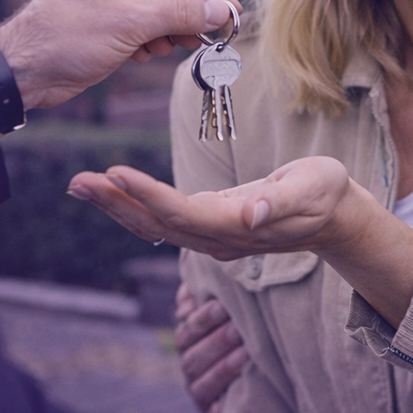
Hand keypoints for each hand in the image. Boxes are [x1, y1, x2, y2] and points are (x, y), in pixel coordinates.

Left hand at [0, 0, 239, 110]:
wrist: (22, 71)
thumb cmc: (67, 38)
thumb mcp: (131, 24)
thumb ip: (180, 14)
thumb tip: (221, 10)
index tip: (231, 12)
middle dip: (188, 15)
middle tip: (210, 38)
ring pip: (158, 11)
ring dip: (169, 32)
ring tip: (170, 48)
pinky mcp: (106, 23)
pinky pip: (143, 27)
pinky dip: (151, 41)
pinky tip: (144, 55)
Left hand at [67, 157, 365, 259]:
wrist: (334, 217)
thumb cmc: (325, 194)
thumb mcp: (313, 187)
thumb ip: (281, 201)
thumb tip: (251, 213)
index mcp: (238, 227)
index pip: (183, 213)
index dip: (148, 195)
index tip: (115, 173)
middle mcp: (218, 239)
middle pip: (157, 225)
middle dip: (116, 203)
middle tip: (78, 181)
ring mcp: (212, 237)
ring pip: (154, 226)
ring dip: (116, 205)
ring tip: (80, 184)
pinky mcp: (209, 227)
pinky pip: (163, 220)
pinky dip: (133, 205)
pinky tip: (112, 191)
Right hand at [173, 284, 246, 412]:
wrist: (268, 388)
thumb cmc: (245, 338)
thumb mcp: (227, 316)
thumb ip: (204, 299)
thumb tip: (190, 294)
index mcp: (191, 347)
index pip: (187, 333)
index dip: (202, 320)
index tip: (222, 306)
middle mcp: (193, 373)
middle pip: (192, 359)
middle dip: (215, 343)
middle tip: (237, 329)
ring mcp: (203, 399)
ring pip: (201, 388)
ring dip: (221, 371)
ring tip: (244, 355)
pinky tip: (224, 406)